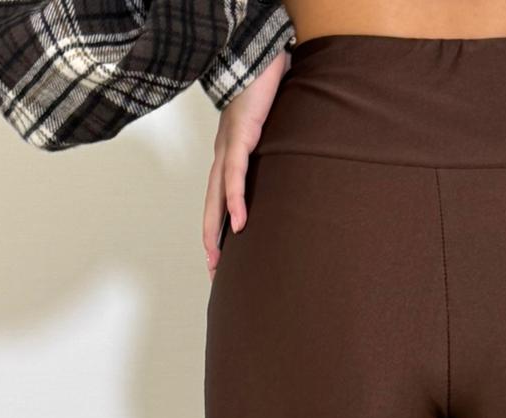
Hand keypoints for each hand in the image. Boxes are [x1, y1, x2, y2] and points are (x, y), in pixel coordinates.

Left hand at [203, 49, 290, 279]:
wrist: (258, 58)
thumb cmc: (265, 91)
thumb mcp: (272, 133)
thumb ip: (277, 154)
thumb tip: (295, 173)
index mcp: (230, 157)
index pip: (218, 200)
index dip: (217, 229)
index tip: (220, 258)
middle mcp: (223, 156)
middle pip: (211, 207)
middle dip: (210, 240)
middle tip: (213, 272)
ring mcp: (228, 148)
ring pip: (216, 198)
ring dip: (215, 229)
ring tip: (218, 258)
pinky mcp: (239, 139)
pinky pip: (234, 177)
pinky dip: (236, 201)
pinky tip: (239, 223)